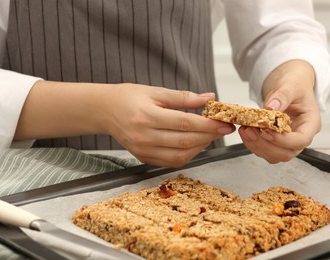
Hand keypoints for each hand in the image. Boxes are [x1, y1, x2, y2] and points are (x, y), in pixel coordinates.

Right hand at [104, 84, 235, 167]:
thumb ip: (184, 97)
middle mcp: (144, 136)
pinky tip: (194, 144)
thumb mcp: (156, 91)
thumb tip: (209, 97)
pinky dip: (187, 154)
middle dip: (209, 136)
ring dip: (200, 147)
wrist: (105, 111)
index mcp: (147, 116)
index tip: (225, 123)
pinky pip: (171, 162)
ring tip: (209, 135)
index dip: (208, 125)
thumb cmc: (128, 97)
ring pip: (181, 156)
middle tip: (223, 129)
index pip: (185, 123)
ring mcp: (143, 150)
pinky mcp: (143, 158)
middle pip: (185, 141)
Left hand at [239, 60, 319, 162]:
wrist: (289, 87)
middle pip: (286, 153)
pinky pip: (265, 150)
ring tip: (245, 130)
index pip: (301, 140)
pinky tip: (246, 131)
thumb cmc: (295, 86)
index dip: (283, 140)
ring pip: (274, 155)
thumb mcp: (291, 85)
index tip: (266, 131)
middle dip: (266, 145)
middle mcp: (301, 136)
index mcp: (310, 124)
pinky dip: (253, 144)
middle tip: (250, 131)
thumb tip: (271, 107)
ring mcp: (288, 142)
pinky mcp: (276, 143)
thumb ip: (282, 96)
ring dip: (257, 146)